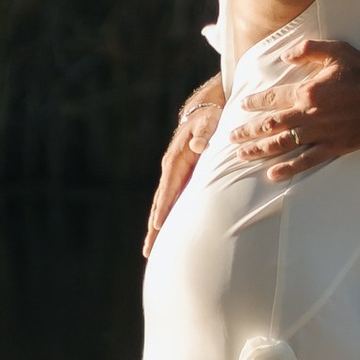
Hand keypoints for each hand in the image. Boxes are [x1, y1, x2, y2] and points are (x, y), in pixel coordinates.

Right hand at [144, 77, 225, 254]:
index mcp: (176, 159)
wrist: (206, 109)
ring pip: (164, 205)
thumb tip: (198, 147)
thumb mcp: (210, 121)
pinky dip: (167, 217)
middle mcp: (171, 169)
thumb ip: (206, 133)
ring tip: (152, 250)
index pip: (168, 189)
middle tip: (148, 251)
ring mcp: (175, 175)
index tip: (157, 228)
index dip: (163, 208)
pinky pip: (172, 201)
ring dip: (157, 227)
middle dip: (154, 228)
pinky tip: (167, 234)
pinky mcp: (181, 178)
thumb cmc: (211, 116)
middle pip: (160, 203)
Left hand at [230, 38, 359, 178]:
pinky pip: (307, 161)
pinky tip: (273, 174)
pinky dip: (288, 168)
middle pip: (270, 125)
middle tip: (231, 138)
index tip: (241, 105)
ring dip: (260, 150)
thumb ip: (306, 50)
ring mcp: (322, 133)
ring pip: (283, 145)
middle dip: (248, 132)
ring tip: (242, 156)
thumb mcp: (334, 50)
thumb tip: (285, 56)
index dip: (254, 103)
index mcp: (306, 91)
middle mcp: (309, 114)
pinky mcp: (335, 147)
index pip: (272, 99)